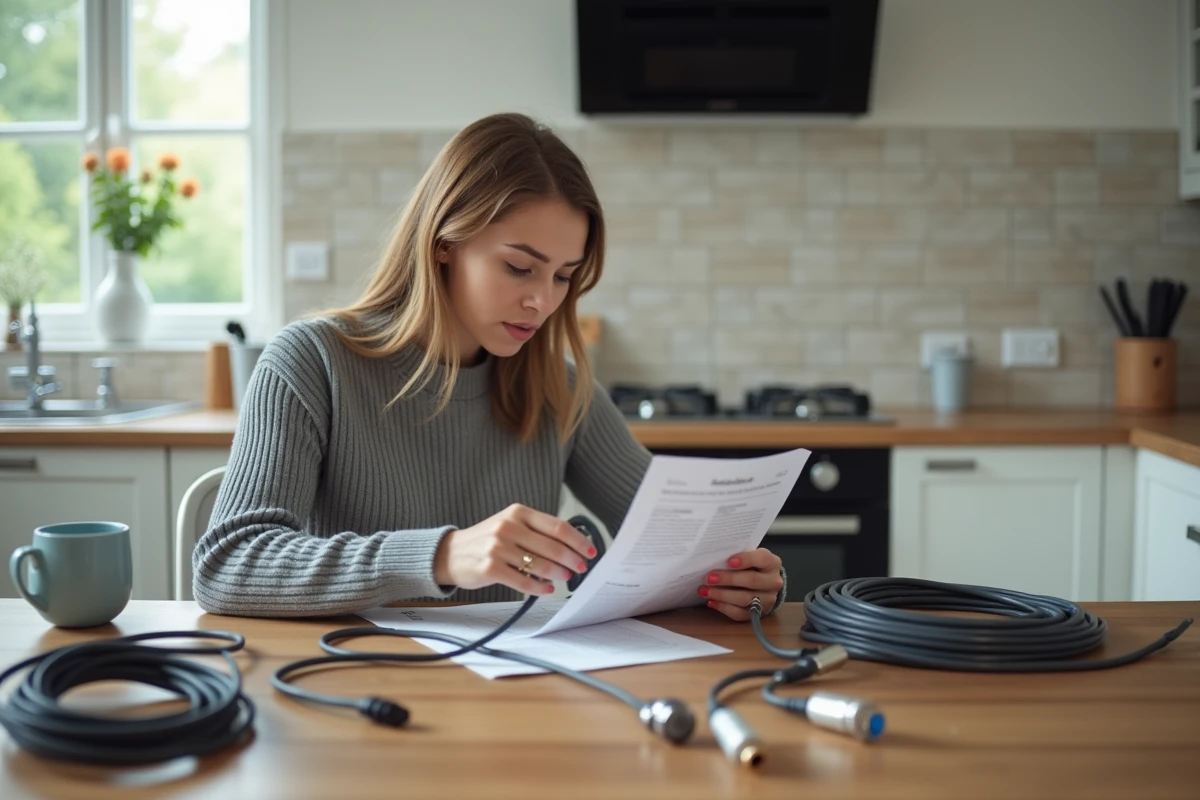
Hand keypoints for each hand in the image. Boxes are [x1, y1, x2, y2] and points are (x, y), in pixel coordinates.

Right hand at [433, 503, 594, 595]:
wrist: (450, 553)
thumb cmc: (486, 540)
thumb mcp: (510, 525)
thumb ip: (536, 531)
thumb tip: (570, 547)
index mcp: (517, 512)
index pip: (557, 526)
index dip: (578, 541)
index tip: (590, 550)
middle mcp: (508, 526)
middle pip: (552, 546)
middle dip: (572, 559)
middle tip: (581, 567)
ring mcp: (498, 547)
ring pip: (539, 564)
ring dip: (558, 574)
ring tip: (565, 578)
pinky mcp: (490, 568)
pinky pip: (523, 581)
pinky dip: (539, 587)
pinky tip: (546, 589)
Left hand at [699, 548, 783, 621]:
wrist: (765, 583)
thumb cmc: (752, 565)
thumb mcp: (750, 556)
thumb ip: (737, 555)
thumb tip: (714, 559)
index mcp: (772, 563)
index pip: (762, 559)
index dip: (746, 559)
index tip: (729, 561)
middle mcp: (773, 581)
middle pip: (751, 580)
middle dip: (728, 579)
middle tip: (709, 578)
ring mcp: (768, 599)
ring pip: (745, 599)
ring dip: (722, 595)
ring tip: (705, 591)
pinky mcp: (759, 614)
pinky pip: (740, 613)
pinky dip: (724, 608)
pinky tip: (712, 602)